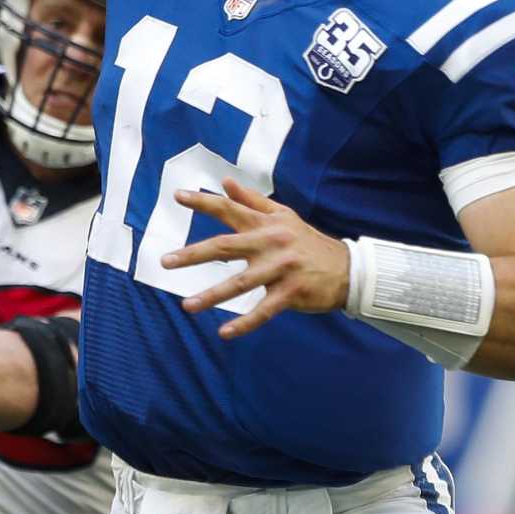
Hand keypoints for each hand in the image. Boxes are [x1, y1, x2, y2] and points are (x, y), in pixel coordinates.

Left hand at [157, 177, 348, 339]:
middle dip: (194, 254)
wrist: (348, 269)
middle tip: (166, 261)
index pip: (230, 209)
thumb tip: (225, 181)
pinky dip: (244, 323)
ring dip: (212, 295)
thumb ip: (252, 201)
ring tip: (187, 306)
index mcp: (266, 224)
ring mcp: (280, 269)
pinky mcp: (291, 293)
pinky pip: (264, 310)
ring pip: (241, 283)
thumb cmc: (307, 242)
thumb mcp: (283, 216)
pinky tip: (224, 332)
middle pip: (227, 246)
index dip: (204, 202)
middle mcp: (270, 243)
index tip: (177, 196)